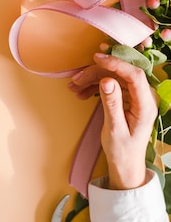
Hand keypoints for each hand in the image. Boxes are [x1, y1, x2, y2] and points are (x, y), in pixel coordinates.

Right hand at [68, 53, 157, 189]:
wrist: (125, 163)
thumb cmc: (122, 150)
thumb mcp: (114, 128)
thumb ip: (112, 103)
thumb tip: (107, 80)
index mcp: (146, 105)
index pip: (134, 75)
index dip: (116, 63)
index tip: (96, 58)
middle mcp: (143, 97)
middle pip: (121, 74)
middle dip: (97, 72)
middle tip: (76, 78)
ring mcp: (135, 97)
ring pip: (113, 78)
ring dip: (92, 79)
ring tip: (74, 86)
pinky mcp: (126, 99)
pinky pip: (111, 85)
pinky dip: (94, 86)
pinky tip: (81, 92)